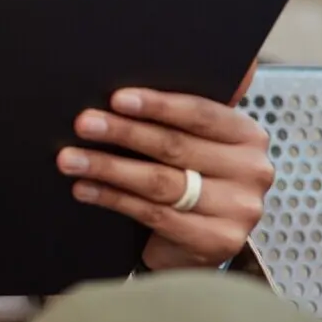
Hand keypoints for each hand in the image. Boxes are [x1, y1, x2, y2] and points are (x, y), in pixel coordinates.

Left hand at [55, 82, 273, 269]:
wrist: (198, 241)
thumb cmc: (189, 176)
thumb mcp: (193, 141)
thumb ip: (178, 112)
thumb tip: (129, 79)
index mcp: (247, 134)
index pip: (199, 113)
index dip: (157, 105)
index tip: (117, 98)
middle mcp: (252, 170)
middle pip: (175, 146)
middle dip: (122, 132)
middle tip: (83, 124)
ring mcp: (239, 209)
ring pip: (160, 182)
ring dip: (108, 167)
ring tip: (70, 159)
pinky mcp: (219, 241)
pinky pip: (155, 215)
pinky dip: (113, 199)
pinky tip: (84, 188)